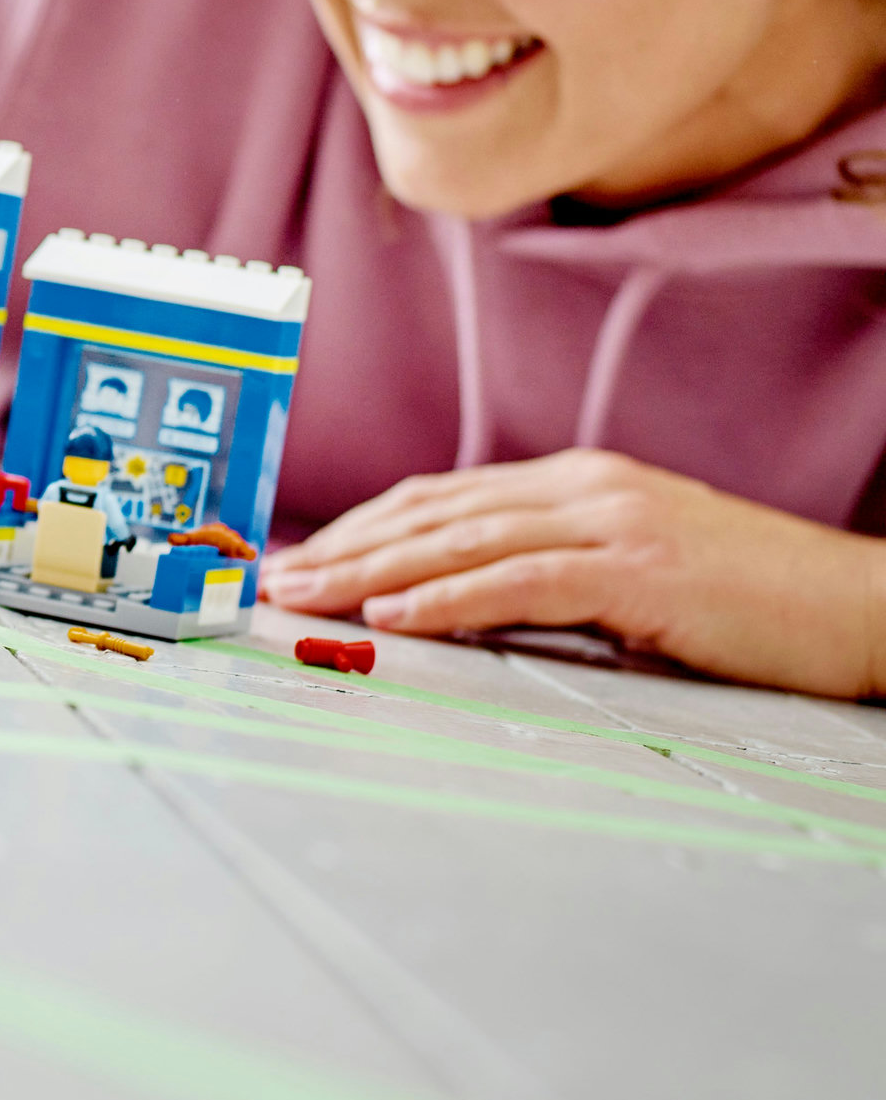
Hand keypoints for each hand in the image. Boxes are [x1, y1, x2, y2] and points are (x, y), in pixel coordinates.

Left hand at [259, 449, 885, 698]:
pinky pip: (521, 582)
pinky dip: (449, 598)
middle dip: (343, 547)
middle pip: (433, 512)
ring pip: (461, 541)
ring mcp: (611, 522)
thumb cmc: (748, 603)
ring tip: (306, 597)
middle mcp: (583, 488)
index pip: (440, 498)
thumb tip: (459, 600)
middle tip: (273, 579)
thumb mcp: (631, 572)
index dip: (361, 527)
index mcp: (576, 483)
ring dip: (371, 572)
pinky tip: (395, 616)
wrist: (861, 609)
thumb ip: (552, 571)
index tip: (300, 557)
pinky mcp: (639, 571)